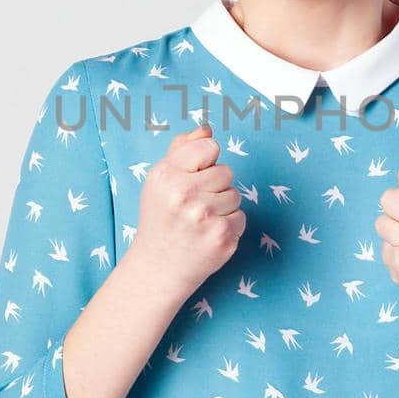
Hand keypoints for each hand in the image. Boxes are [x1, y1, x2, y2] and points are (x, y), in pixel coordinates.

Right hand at [128, 122, 245, 301]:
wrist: (158, 267)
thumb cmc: (161, 219)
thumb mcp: (161, 180)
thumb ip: (182, 150)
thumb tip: (207, 130)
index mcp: (166, 175)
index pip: (209, 147)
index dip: (205, 162)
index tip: (194, 178)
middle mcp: (184, 193)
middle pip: (226, 172)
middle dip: (214, 187)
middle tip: (194, 206)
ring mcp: (204, 216)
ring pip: (235, 195)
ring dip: (223, 207)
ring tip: (200, 221)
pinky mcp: (222, 237)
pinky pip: (241, 217)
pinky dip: (229, 226)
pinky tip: (208, 234)